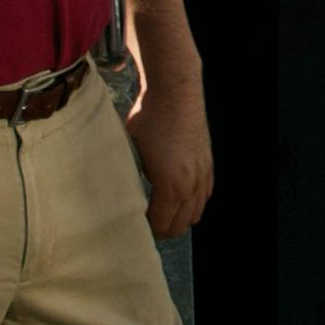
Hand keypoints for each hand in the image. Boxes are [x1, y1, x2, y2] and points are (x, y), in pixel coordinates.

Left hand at [127, 67, 214, 236]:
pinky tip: (178, 199)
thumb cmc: (149, 120)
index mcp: (171, 187)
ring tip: (161, 216)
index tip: (133, 229)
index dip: (147, 232)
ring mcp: (203, 176)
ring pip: (195, 214)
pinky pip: (204, 197)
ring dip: (179, 219)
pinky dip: (192, 204)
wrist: (176, 93)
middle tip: (145, 227)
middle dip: (163, 230)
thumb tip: (116, 193)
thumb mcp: (130, 150)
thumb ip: (129, 178)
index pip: (162, 225)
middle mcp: (191, 186)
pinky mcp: (208, 166)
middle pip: (180, 226)